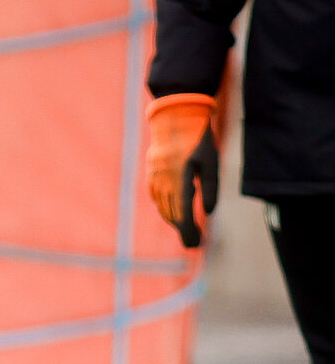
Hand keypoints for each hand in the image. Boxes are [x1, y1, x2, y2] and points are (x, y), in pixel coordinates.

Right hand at [145, 95, 218, 247]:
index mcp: (181, 179)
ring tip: (184, 229)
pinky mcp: (151, 172)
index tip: (194, 245)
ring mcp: (155, 176)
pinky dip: (163, 206)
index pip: (183, 212)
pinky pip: (156, 195)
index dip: (188, 231)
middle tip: (192, 244)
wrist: (175, 118)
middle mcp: (164, 180)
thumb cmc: (198, 139)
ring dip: (172, 219)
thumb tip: (208, 213)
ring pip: (162, 205)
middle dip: (182, 229)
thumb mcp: (211, 163)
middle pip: (171, 213)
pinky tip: (170, 210)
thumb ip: (210, 188)